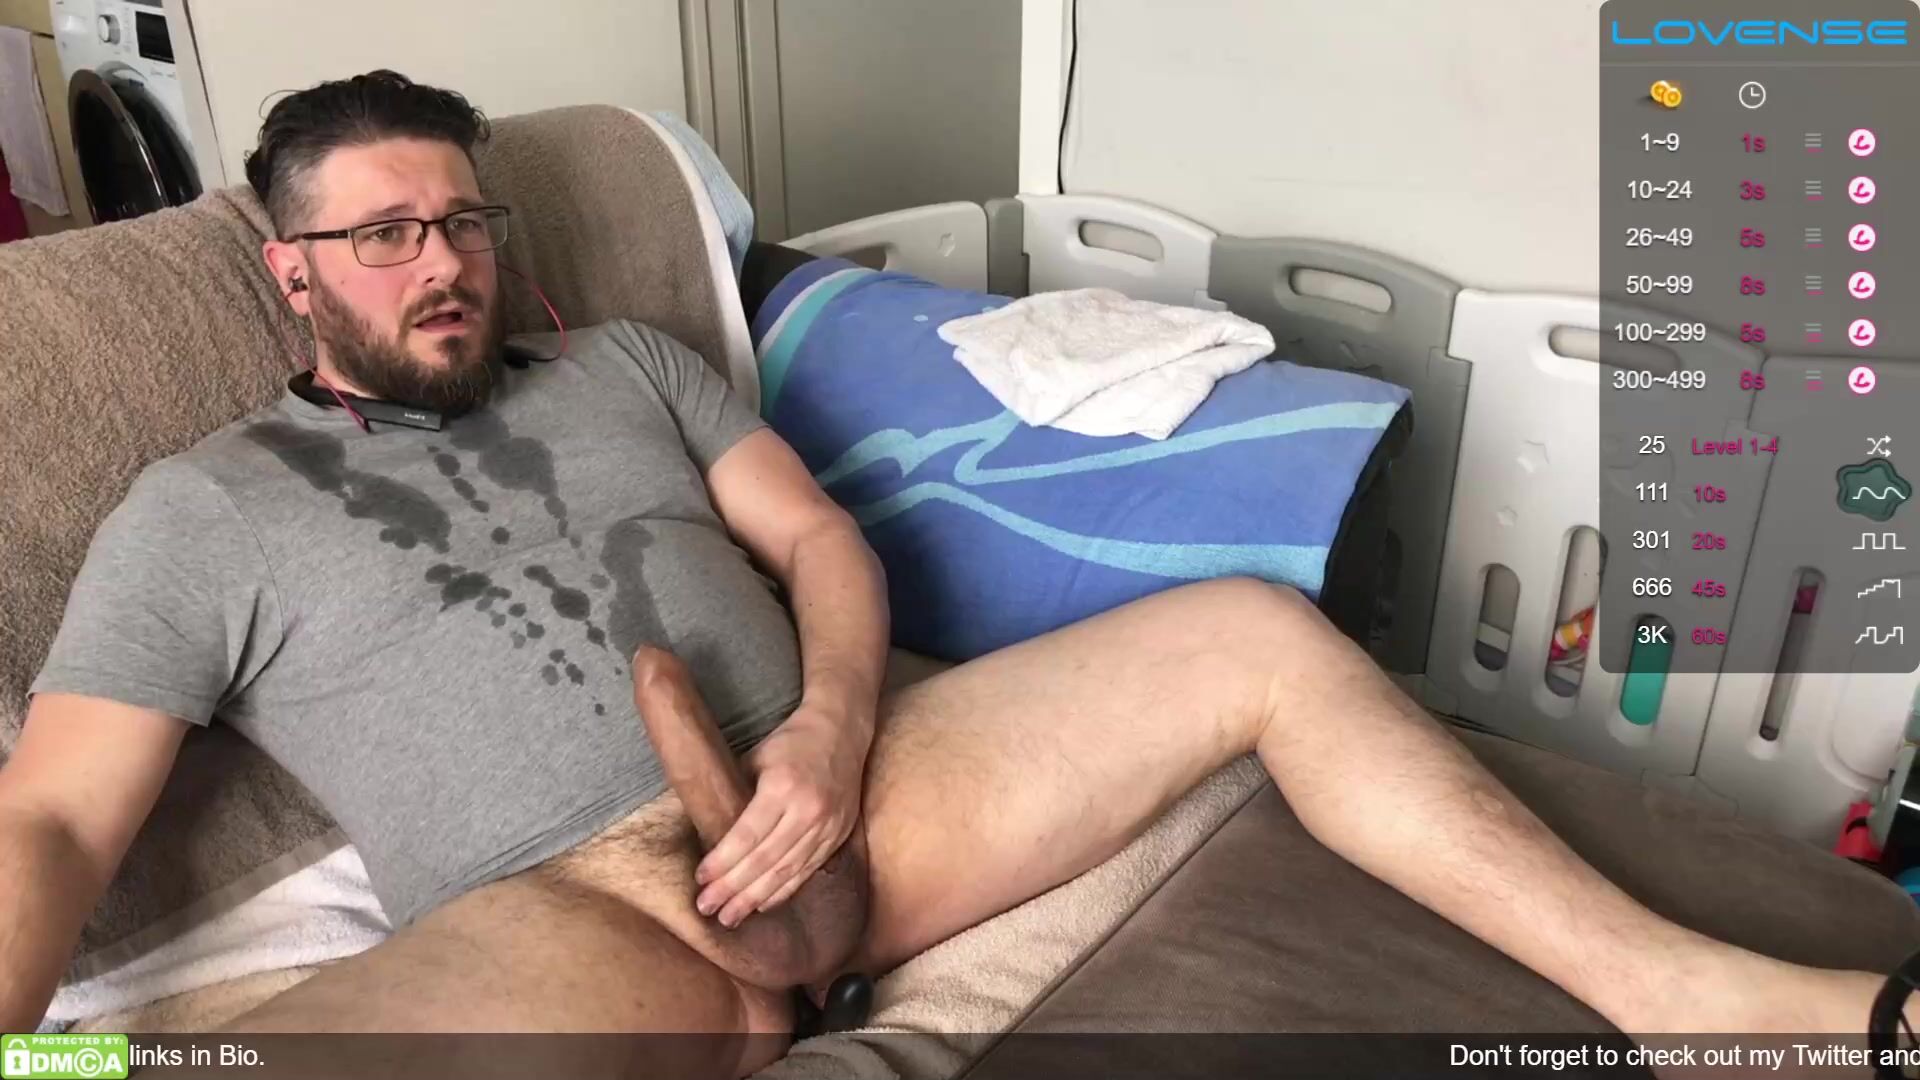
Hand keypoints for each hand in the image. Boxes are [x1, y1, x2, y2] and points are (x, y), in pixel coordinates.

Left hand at [694, 703, 867, 927]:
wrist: (842, 731)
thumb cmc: (791, 742)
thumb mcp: (757, 758)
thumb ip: (738, 795)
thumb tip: (711, 834)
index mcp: (782, 788)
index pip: (747, 836)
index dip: (723, 861)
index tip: (701, 879)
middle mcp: (807, 810)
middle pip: (765, 860)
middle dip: (733, 888)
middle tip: (708, 908)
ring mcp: (827, 825)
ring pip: (787, 871)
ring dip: (756, 897)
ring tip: (731, 916)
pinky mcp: (838, 834)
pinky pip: (807, 870)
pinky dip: (784, 890)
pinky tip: (763, 904)